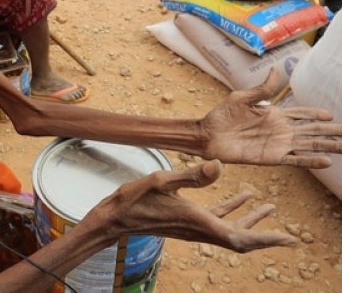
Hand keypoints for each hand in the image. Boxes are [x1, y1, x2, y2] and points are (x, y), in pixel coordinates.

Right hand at [83, 160, 296, 252]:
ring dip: (252, 222)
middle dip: (266, 236)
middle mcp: (200, 229)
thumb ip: (191, 174)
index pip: (240, 238)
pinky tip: (240, 198)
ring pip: (231, 230)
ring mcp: (194, 227)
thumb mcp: (161, 180)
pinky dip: (232, 212)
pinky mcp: (187, 221)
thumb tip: (219, 166)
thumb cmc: (135, 200)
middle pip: (241, 239)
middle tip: (290, 236)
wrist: (116, 217)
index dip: (266, 239)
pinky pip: (217, 221)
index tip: (288, 240)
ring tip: (270, 208)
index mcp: (198, 221)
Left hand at [199, 69, 341, 167]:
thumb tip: (277, 70)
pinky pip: (294, 159)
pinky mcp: (271, 157)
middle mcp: (280, 130)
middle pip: (312, 130)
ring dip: (327, 146)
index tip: (331, 114)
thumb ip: (263, 88)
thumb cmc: (221, 115)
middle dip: (331, 131)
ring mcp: (277, 144)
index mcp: (274, 114)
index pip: (302, 114)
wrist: (207, 135)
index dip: (315, 114)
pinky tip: (326, 161)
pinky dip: (310, 160)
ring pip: (309, 145)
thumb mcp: (242, 97)